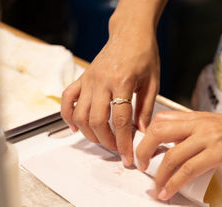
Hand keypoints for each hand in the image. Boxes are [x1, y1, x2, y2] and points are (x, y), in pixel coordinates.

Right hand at [61, 19, 159, 166]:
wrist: (130, 33)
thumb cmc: (144, 55)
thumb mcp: (153, 82)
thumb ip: (146, 109)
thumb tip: (141, 133)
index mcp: (123, 81)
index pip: (121, 120)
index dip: (124, 143)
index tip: (128, 158)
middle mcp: (102, 81)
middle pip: (97, 121)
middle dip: (107, 142)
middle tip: (118, 150)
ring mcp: (88, 79)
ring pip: (80, 115)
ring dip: (89, 134)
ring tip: (103, 141)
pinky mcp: (82, 78)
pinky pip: (68, 100)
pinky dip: (68, 116)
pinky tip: (75, 128)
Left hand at [136, 111, 221, 199]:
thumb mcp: (217, 128)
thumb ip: (196, 134)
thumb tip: (177, 149)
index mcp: (197, 117)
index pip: (161, 120)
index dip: (145, 136)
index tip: (142, 153)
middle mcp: (200, 123)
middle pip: (158, 132)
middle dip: (143, 151)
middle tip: (141, 167)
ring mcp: (210, 137)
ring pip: (172, 155)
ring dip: (158, 176)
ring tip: (155, 189)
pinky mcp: (221, 152)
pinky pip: (190, 169)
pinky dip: (174, 183)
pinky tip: (168, 192)